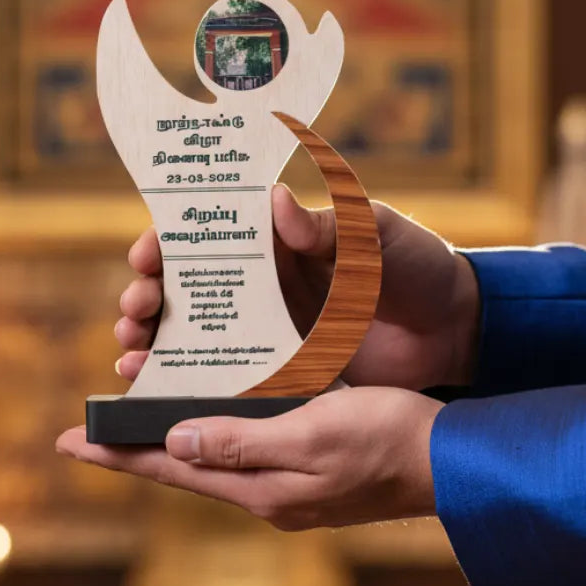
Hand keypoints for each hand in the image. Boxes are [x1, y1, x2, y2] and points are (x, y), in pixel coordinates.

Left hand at [56, 387, 442, 529]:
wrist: (444, 456)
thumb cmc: (385, 439)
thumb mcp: (312, 435)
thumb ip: (242, 443)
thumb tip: (176, 442)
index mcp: (260, 487)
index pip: (172, 469)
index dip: (120, 455)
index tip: (71, 443)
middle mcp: (265, 488)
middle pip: (184, 466)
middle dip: (136, 449)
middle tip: (92, 432)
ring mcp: (285, 478)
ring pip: (211, 455)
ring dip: (172, 437)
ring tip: (138, 417)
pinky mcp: (304, 461)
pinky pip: (242, 445)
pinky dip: (213, 429)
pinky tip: (208, 412)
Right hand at [115, 184, 479, 390]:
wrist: (455, 329)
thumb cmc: (417, 265)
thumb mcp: (374, 231)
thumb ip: (327, 223)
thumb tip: (274, 200)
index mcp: (279, 241)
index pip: (209, 234)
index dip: (168, 242)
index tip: (145, 255)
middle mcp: (264, 284)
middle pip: (188, 286)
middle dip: (149, 295)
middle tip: (135, 309)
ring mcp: (270, 330)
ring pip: (196, 332)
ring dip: (153, 339)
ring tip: (130, 351)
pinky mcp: (283, 372)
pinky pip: (225, 374)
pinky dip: (185, 379)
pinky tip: (154, 385)